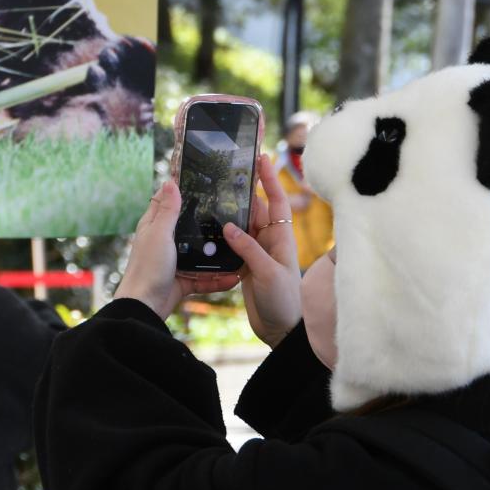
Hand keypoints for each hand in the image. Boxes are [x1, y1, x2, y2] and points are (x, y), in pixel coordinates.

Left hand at [114, 179, 239, 319]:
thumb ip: (168, 211)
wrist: (145, 308)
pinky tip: (233, 278)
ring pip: (200, 253)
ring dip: (216, 253)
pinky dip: (217, 279)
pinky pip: (204, 277)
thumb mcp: (159, 234)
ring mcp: (175, 261)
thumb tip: (170, 181)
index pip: (167, 201)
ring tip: (237, 247)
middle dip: (206, 221)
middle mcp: (165, 241)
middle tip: (230, 213)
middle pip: (189, 226)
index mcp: (155, 226)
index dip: (181, 190)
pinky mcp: (183, 280)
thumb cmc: (147, 267)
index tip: (202, 181)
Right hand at [222, 154, 302, 348]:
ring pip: (239, 225)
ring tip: (209, 196)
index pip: (276, 200)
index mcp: (280, 237)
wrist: (282, 331)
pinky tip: (205, 229)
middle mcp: (268, 240)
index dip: (269, 179)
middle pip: (253, 209)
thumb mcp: (268, 273)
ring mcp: (255, 252)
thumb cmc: (284, 301)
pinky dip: (220, 237)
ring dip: (227, 214)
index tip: (261, 157)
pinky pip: (230, 245)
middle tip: (223, 173)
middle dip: (240, 192)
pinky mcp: (244, 265)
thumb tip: (228, 226)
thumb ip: (249, 249)